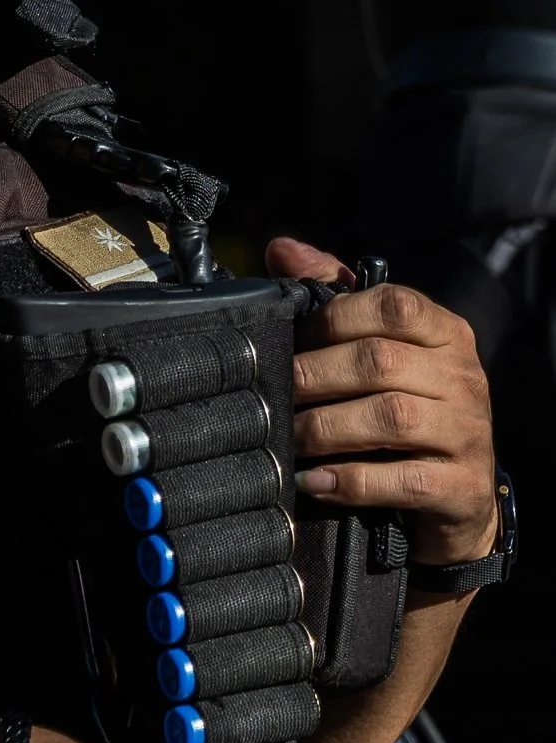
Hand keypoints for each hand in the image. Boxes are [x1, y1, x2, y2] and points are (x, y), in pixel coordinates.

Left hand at [266, 238, 497, 564]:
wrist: (459, 492)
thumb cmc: (409, 409)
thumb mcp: (383, 351)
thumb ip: (336, 299)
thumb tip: (280, 250)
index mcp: (445, 332)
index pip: (391, 305)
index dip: (333, 320)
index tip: (292, 342)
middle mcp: (463, 375)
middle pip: (379, 362)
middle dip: (314, 378)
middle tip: (274, 396)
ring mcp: (467, 431)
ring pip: (391, 418)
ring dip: (326, 429)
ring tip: (290, 439)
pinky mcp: (462, 485)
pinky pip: (403, 479)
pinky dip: (352, 480)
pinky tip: (316, 481)